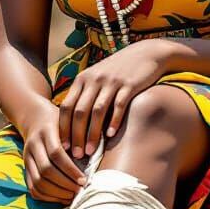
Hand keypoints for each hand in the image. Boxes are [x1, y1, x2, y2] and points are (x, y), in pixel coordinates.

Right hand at [22, 113, 86, 203]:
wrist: (36, 118)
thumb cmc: (61, 122)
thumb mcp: (70, 122)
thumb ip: (80, 137)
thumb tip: (95, 159)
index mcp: (46, 131)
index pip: (56, 154)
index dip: (71, 170)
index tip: (84, 179)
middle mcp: (33, 145)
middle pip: (46, 170)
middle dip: (65, 184)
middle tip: (80, 189)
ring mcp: (27, 157)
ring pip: (37, 182)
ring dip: (56, 193)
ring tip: (72, 195)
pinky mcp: (25, 167)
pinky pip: (33, 187)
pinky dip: (47, 196)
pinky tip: (62, 197)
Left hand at [58, 39, 171, 161]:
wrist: (146, 53)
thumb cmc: (118, 70)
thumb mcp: (97, 77)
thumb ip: (84, 95)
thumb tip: (73, 123)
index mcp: (82, 79)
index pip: (66, 106)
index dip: (63, 127)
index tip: (63, 146)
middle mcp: (94, 79)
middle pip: (79, 112)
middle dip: (76, 135)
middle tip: (76, 155)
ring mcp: (111, 82)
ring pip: (97, 112)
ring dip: (92, 134)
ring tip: (90, 151)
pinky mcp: (129, 85)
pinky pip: (118, 106)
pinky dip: (113, 121)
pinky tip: (110, 135)